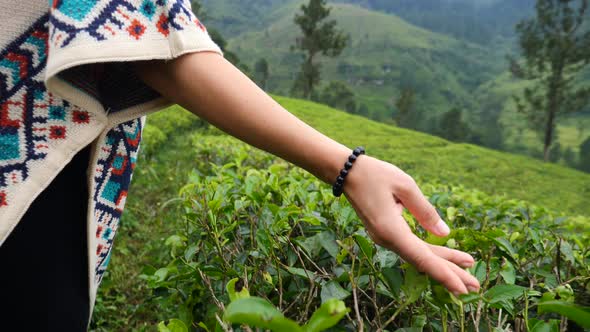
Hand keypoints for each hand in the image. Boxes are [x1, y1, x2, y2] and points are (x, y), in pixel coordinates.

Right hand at [344, 155, 479, 295]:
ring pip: (418, 254)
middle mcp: (387, 239)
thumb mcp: (405, 186)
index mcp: (391, 230)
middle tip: (475, 285)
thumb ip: (425, 211)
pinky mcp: (385, 232)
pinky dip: (429, 252)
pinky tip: (445, 255)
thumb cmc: (375, 174)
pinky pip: (411, 246)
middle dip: (450, 272)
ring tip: (467, 267)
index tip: (462, 288)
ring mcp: (385, 237)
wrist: (345, 172)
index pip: (422, 258)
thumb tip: (445, 233)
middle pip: (422, 260)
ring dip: (442, 262)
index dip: (444, 273)